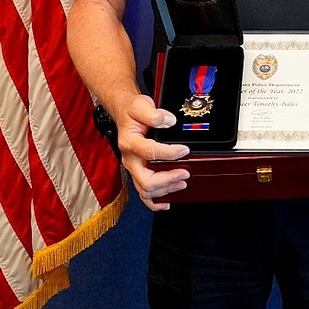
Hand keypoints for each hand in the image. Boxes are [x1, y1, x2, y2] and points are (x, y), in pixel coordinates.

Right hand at [114, 94, 190, 210]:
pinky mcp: (137, 172)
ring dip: (166, 190)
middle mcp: (129, 159)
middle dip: (168, 179)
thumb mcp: (141, 105)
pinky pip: (143, 194)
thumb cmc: (132, 111)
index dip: (170, 153)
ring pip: (146, 190)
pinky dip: (154, 202)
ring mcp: (133, 168)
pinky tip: (166, 203)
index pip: (150, 153)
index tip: (184, 150)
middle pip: (147, 180)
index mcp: (130, 143)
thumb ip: (154, 114)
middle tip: (185, 173)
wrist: (123, 112)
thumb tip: (168, 121)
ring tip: (182, 183)